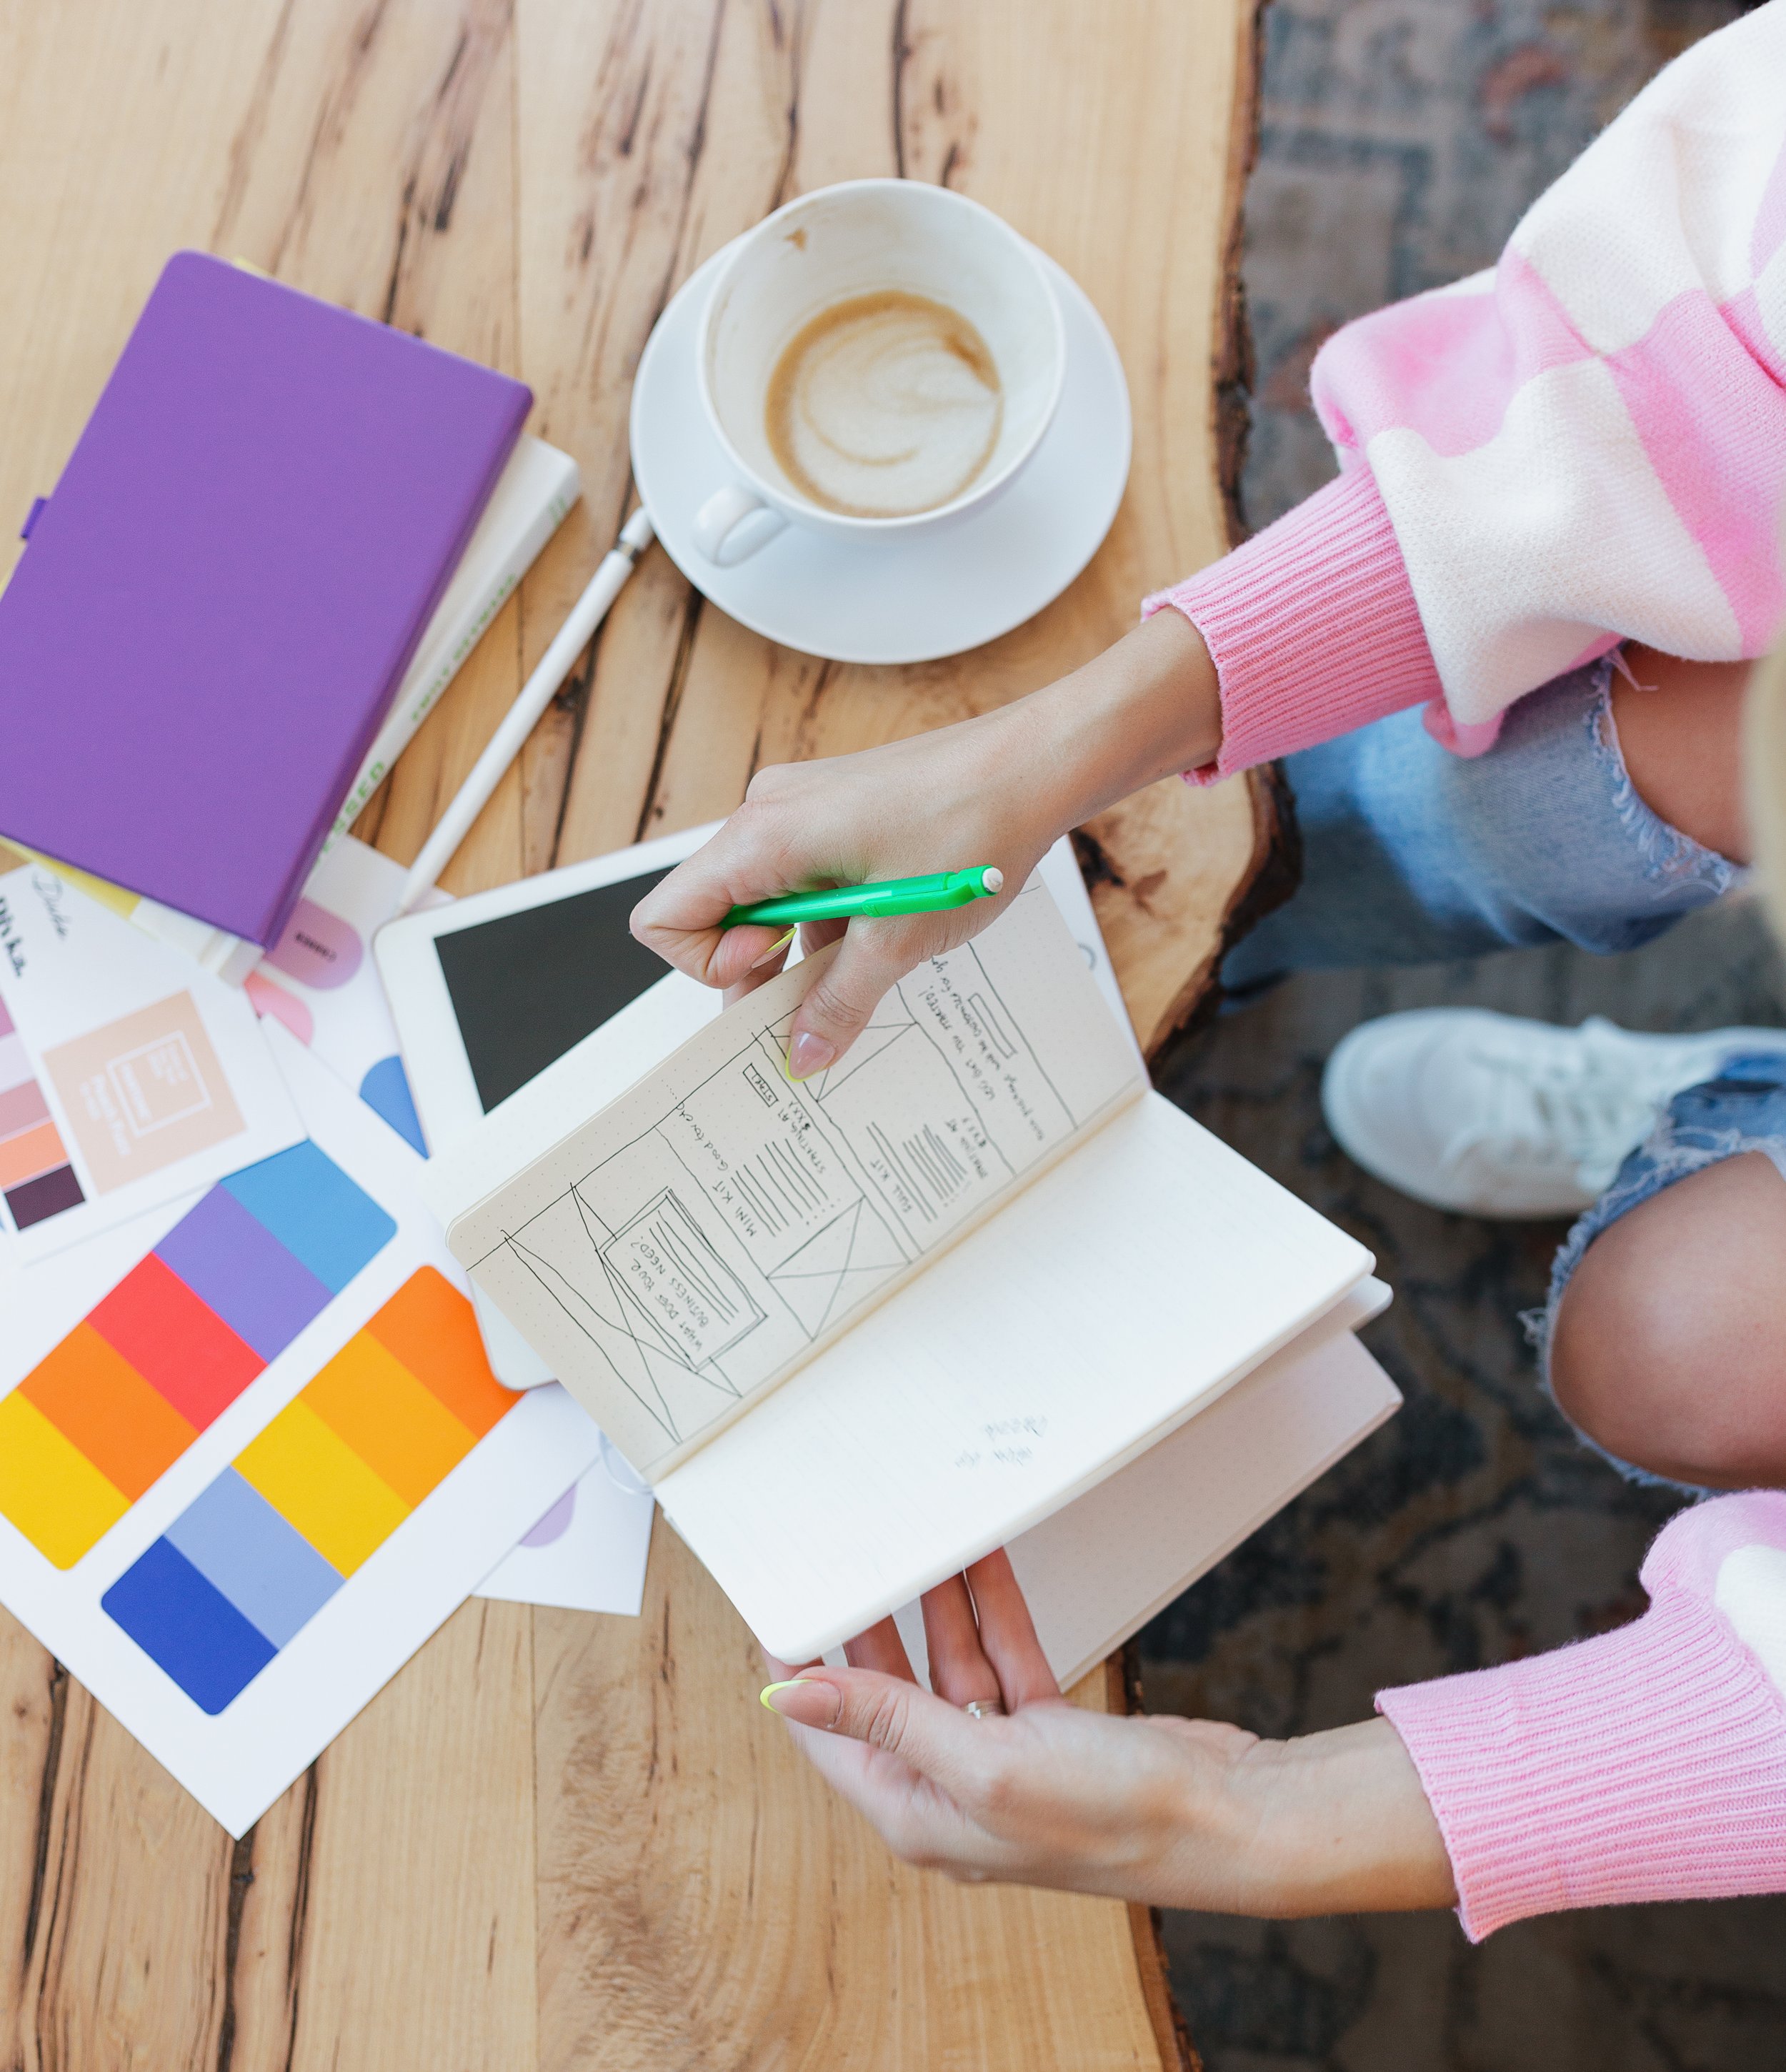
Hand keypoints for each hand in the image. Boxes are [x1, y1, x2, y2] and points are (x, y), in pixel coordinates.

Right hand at [630, 611, 1221, 1077]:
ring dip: (804, 945)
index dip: (709, 966)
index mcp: (762, 837)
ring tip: (873, 959)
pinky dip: (832, 917)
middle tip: (821, 997)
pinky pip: (805, 877)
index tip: (772, 977)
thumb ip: (836, 1003)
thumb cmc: (970, 827)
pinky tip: (889, 933)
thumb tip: (802, 1052)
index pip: (667, 917)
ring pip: (766, 899)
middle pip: (716, 911)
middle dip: (759, 968)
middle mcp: (769, 814)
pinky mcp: (838, 810)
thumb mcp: (896, 942)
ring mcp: (803, 807)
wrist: (1037, 764)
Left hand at [759, 1550, 1455, 1915]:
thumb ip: (889, 1720)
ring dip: (936, 1605)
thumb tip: (794, 1696)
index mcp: (916, 1813)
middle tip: (849, 1556)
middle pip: (886, 1693)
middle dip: (869, 1623)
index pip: (830, 1733)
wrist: (1222, 1818)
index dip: (801, 1670)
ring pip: (949, 1665)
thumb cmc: (1110, 1816)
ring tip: (917, 1540)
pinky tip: (978, 1562)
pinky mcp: (1049, 1733)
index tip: (782, 1605)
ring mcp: (1002, 1760)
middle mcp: (951, 1789)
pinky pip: (1004, 1658)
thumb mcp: (981, 1763)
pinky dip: (990, 1612)